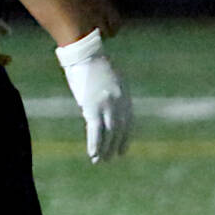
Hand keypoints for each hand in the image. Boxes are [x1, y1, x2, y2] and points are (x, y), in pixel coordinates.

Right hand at [56, 31, 132, 162]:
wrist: (86, 53)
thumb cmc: (94, 62)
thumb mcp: (110, 78)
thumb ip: (111, 92)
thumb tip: (104, 100)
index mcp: (125, 97)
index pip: (128, 123)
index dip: (125, 139)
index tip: (122, 151)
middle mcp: (119, 105)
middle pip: (119, 131)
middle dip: (115, 147)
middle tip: (110, 160)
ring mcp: (107, 107)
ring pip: (109, 134)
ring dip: (105, 150)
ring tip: (100, 161)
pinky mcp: (93, 107)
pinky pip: (95, 131)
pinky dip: (95, 144)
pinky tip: (92, 154)